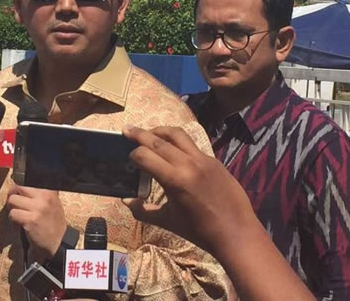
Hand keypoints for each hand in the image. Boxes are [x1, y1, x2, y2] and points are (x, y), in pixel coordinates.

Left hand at [7, 185, 66, 261]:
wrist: (58, 243)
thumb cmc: (53, 223)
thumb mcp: (53, 203)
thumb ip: (40, 194)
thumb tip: (20, 186)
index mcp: (49, 191)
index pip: (26, 183)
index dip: (18, 189)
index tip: (17, 194)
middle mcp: (44, 197)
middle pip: (17, 189)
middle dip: (13, 198)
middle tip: (15, 206)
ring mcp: (37, 208)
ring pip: (12, 201)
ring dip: (13, 210)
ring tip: (20, 216)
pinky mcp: (30, 220)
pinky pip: (13, 214)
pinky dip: (13, 220)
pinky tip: (21, 224)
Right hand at [122, 125, 256, 253]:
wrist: (236, 232)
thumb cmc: (199, 230)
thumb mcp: (167, 221)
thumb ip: (143, 210)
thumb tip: (125, 201)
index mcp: (174, 180)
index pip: (145, 155)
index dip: (133, 155)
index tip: (128, 158)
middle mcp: (188, 164)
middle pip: (158, 140)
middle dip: (139, 134)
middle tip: (126, 129)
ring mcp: (203, 159)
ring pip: (177, 134)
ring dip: (160, 130)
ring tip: (149, 132)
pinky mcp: (213, 160)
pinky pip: (192, 144)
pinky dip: (177, 142)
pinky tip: (172, 149)